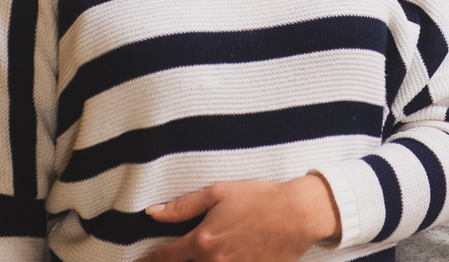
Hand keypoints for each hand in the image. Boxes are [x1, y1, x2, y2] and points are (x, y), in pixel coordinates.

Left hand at [138, 175, 339, 261]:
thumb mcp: (219, 192)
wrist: (299, 213)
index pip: (166, 256)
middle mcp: (215, 261)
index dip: (150, 261)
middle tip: (165, 260)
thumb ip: (184, 205)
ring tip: (200, 257)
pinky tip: (221, 260)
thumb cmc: (260, 198)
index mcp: (203, 240)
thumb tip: (153, 212)